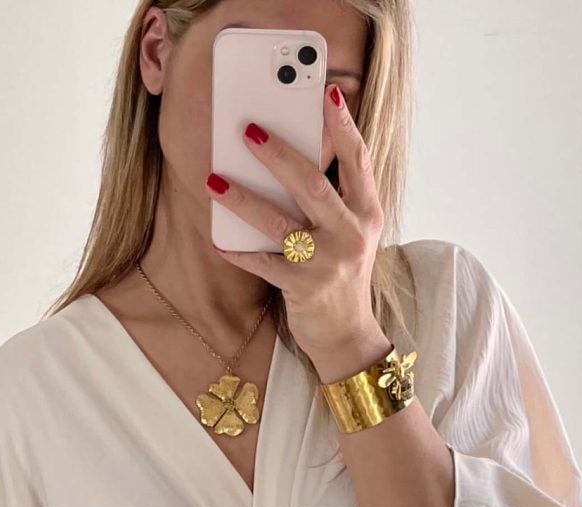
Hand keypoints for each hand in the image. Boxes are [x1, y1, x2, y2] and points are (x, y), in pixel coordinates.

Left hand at [207, 83, 390, 381]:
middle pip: (313, 185)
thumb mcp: (350, 231)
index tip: (328, 94)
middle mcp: (351, 235)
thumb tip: (291, 154)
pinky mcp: (304, 289)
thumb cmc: (341, 274)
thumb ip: (334, 196)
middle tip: (248, 130)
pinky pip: (264, 265)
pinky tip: (219, 241)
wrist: (348, 336)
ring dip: (244, 200)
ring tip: (214, 180)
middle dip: (279, 155)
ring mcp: (327, 263)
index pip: (358, 160)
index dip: (343, 126)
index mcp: (367, 213)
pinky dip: (240, 252)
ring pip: (281, 223)